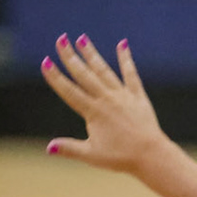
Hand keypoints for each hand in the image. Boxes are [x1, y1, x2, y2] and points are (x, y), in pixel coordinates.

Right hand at [40, 34, 168, 173]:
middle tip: (61, 39)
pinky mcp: (138, 96)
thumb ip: (69, 148)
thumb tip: (48, 147)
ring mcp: (122, 95)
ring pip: (104, 71)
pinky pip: (131, 74)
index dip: (56, 77)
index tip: (46, 62)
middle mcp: (106, 99)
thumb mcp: (91, 155)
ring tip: (82, 38)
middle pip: (85, 75)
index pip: (70, 91)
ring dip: (92, 54)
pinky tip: (122, 44)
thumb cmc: (120, 157)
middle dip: (71, 56)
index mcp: (93, 112)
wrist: (150, 155)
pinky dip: (126, 59)